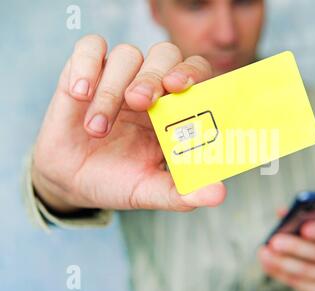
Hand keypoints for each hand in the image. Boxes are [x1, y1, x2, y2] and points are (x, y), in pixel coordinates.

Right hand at [32, 35, 225, 212]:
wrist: (72, 182)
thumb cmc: (118, 181)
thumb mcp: (149, 191)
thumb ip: (182, 193)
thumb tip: (218, 195)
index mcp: (173, 110)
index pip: (195, 73)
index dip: (192, 72)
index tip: (180, 87)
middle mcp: (150, 87)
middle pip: (164, 54)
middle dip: (153, 76)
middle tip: (139, 102)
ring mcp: (118, 77)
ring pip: (126, 54)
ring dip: (112, 88)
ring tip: (97, 129)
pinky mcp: (85, 73)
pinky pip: (89, 48)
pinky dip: (86, 65)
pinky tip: (80, 94)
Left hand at [259, 217, 314, 290]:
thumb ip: (300, 218)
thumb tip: (281, 212)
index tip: (304, 228)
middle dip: (295, 247)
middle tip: (274, 241)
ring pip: (307, 271)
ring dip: (282, 261)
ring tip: (264, 252)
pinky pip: (299, 283)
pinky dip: (280, 272)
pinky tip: (267, 263)